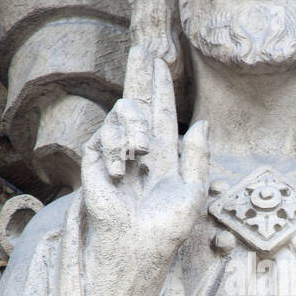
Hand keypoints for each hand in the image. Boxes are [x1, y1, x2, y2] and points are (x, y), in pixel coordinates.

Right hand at [82, 45, 208, 286]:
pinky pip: (105, 135)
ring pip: (124, 114)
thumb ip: (198, 156)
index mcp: (163, 157)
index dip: (158, 88)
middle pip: (136, 102)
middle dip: (138, 75)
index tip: (158, 62)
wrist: (138, 246)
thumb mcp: (193, 190)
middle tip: (140, 49)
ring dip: (136, 128)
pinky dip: (118, 147)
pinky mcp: (95, 162)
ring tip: (143, 155)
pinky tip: (124, 171)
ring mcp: (116, 154)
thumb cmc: (166, 227)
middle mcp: (139, 151)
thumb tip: (200, 122)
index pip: (159, 114)